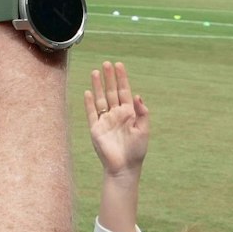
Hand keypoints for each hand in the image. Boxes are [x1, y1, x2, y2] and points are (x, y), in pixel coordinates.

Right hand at [86, 61, 149, 179]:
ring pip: (101, 99)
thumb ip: (142, 113)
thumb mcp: (144, 130)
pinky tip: (88, 92)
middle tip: (106, 63)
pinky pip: (92, 113)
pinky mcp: (96, 130)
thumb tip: (137, 95)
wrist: (124, 168)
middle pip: (111, 92)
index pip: (124, 91)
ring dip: (98, 86)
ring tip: (95, 72)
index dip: (122, 78)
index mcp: (129, 114)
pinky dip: (89, 103)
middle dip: (109, 78)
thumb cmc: (136, 151)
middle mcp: (116, 115)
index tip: (119, 65)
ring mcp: (105, 121)